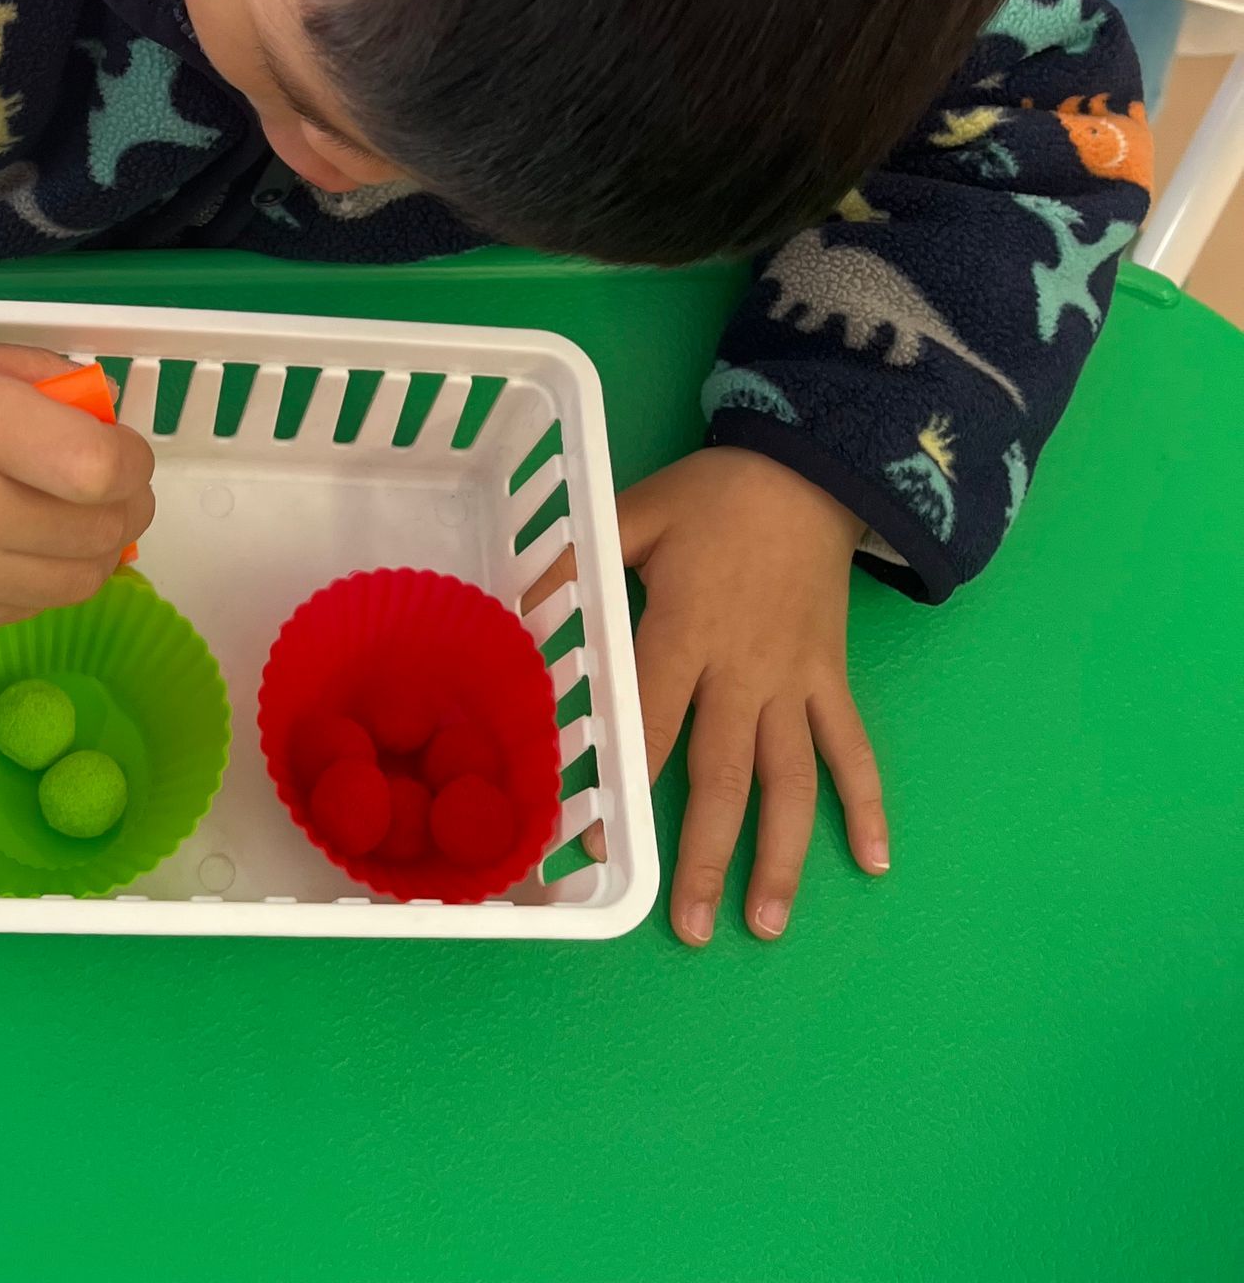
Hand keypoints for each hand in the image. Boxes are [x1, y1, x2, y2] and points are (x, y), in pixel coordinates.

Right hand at [0, 329, 154, 628]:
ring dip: (94, 551)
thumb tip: (98, 410)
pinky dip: (42, 582)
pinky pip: (22, 611)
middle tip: (112, 485)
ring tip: (76, 519)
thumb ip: (35, 376)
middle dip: (125, 506)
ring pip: (73, 586)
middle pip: (98, 534)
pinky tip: (22, 548)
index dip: (130, 459)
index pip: (99, 469)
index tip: (120, 447)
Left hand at [617, 448, 888, 945]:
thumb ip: (583, 562)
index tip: (602, 844)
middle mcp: (743, 670)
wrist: (812, 469)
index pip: (652, 721)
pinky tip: (874, 861)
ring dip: (782, 854)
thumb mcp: (638, 511)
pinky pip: (851, 747)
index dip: (626, 782)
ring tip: (766, 923)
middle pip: (724, 774)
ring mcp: (794, 681)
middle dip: (707, 854)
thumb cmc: (715, 496)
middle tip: (691, 928)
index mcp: (686, 630)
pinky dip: (867, 803)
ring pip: (790, 779)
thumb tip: (522, 606)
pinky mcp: (829, 678)